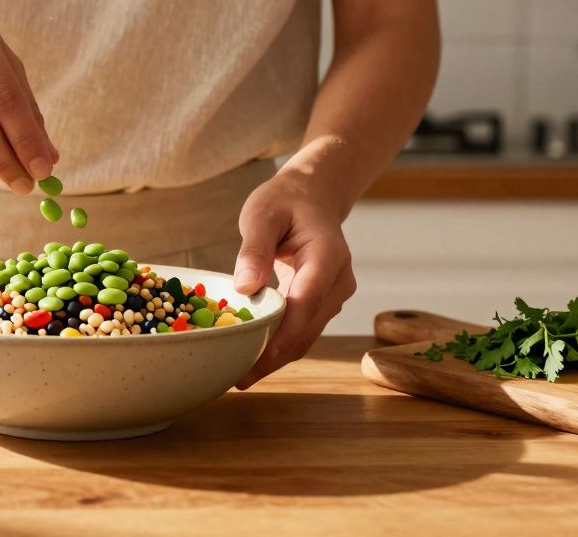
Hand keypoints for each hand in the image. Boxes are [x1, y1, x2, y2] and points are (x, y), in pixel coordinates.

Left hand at [231, 172, 356, 388]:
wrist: (313, 198)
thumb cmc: (285, 202)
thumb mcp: (263, 213)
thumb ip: (254, 248)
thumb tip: (245, 287)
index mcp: (328, 256)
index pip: (306, 302)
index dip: (284, 333)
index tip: (260, 356)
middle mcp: (339, 281)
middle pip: (307, 328)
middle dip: (274, 357)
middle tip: (238, 380)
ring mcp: (335, 296)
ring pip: (307, 336)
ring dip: (276, 359)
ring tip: (241, 378)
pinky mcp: (324, 304)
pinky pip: (303, 331)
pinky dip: (280, 347)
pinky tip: (254, 361)